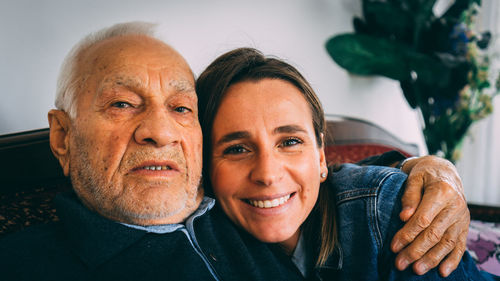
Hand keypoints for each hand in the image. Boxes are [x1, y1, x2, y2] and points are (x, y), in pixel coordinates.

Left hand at [390, 155, 469, 276]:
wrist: (444, 171)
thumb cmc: (424, 175)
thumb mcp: (414, 178)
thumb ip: (409, 196)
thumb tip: (404, 217)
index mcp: (442, 192)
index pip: (423, 219)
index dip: (407, 234)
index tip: (393, 246)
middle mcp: (456, 206)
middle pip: (434, 234)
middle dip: (416, 251)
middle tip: (400, 263)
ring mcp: (462, 217)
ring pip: (447, 243)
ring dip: (432, 259)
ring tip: (416, 270)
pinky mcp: (464, 226)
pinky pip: (460, 245)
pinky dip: (452, 260)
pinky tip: (442, 272)